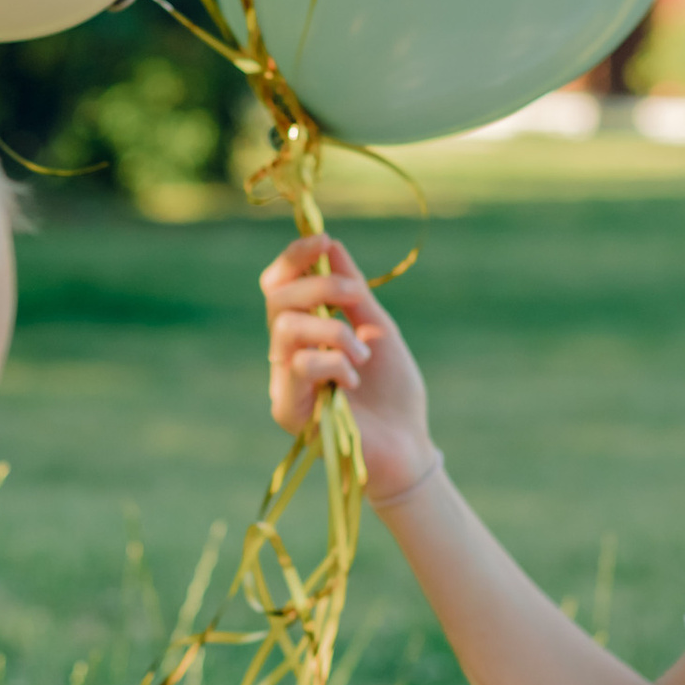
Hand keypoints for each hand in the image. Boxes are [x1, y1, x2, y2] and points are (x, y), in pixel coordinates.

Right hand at [259, 234, 435, 502]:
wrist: (407, 443)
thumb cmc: (393, 390)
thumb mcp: (377, 328)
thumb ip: (352, 291)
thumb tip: (331, 243)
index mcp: (303, 330)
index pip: (278, 285)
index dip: (294, 257)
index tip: (325, 240)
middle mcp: (286, 353)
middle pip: (276, 299)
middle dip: (320, 285)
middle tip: (357, 296)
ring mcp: (284, 381)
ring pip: (285, 328)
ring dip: (334, 330)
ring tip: (363, 355)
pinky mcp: (288, 409)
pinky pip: (299, 364)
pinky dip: (333, 362)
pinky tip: (354, 380)